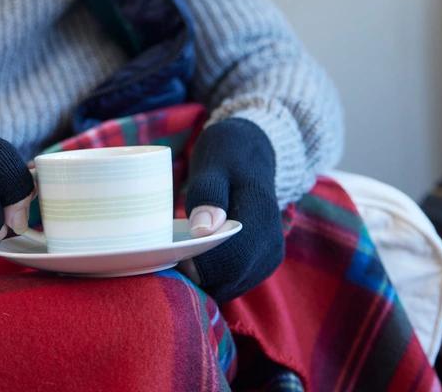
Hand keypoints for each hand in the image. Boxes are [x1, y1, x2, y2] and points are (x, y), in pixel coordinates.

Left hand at [176, 119, 283, 302]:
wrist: (250, 155)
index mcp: (261, 214)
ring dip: (204, 280)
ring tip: (180, 257)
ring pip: (232, 286)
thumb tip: (204, 231)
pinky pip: (234, 283)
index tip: (173, 255)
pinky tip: (195, 261)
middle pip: (232, 279)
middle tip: (169, 259)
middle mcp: (272, 242)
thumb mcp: (214, 167)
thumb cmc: (226, 157)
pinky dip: (212, 279)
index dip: (200, 265)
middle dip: (197, 276)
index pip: (233, 259)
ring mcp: (269, 255)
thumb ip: (209, 196)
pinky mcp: (262, 263)